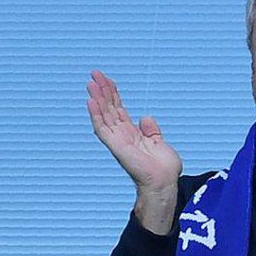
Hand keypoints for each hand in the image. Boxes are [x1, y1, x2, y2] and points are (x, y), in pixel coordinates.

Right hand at [87, 70, 182, 233]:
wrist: (164, 182)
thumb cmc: (163, 168)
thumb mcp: (159, 142)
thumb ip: (151, 129)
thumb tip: (145, 117)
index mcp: (132, 133)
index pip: (119, 110)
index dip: (113, 94)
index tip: (107, 80)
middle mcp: (122, 135)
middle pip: (109, 108)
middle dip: (102, 91)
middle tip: (95, 73)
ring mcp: (118, 140)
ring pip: (104, 115)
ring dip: (97, 98)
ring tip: (91, 82)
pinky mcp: (116, 146)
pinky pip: (103, 128)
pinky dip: (96, 115)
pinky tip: (91, 101)